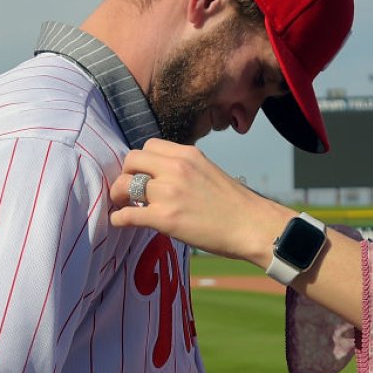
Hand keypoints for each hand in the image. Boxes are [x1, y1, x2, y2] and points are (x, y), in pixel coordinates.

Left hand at [110, 139, 292, 268]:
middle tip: (128, 190)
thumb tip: (164, 179)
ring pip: (124, 185)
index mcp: (188, 154)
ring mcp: (168, 193)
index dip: (142, 161)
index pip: (149, 146)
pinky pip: (127, 215)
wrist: (253, 226)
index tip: (143, 175)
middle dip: (126, 174)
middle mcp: (175, 168)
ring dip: (119, 196)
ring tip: (124, 207)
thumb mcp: (210, 172)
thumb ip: (186, 170)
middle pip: (132, 160)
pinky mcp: (164, 218)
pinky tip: (121, 223)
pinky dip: (118, 219)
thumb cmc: (237, 205)